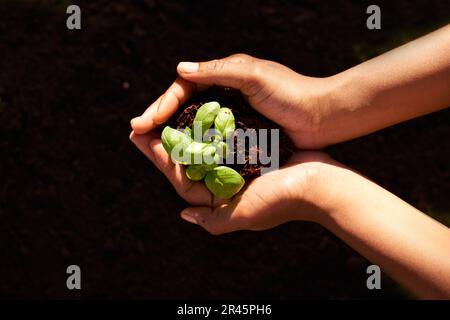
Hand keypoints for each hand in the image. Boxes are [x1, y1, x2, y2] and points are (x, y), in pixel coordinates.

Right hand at [130, 53, 335, 148]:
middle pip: (185, 104)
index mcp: (225, 74)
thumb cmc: (291, 93)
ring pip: (195, 121)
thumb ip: (218, 72)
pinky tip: (184, 155)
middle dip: (160, 117)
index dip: (162, 103)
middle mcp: (226, 91)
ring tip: (153, 145)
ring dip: (174, 132)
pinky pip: (211, 136)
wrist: (324, 116)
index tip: (143, 122)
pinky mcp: (242, 130)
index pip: (184, 86)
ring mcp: (233, 112)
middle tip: (137, 133)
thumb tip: (178, 69)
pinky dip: (195, 144)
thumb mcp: (254, 77)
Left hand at [130, 130, 336, 233]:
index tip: (141, 140)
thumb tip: (183, 214)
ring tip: (162, 115)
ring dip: (182, 132)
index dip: (159, 161)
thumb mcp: (244, 215)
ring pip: (202, 147)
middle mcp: (226, 183)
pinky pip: (221, 136)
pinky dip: (207, 125)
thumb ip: (213, 220)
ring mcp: (238, 165)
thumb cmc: (282, 201)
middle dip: (163, 145)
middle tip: (139, 126)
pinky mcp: (251, 149)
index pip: (181, 181)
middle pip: (187, 163)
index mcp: (221, 200)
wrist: (321, 182)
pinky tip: (194, 111)